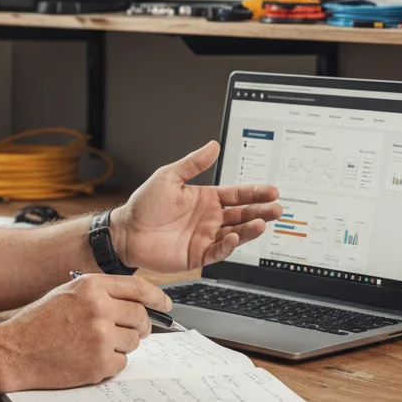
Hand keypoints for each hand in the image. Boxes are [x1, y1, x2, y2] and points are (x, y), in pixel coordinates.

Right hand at [0, 274, 170, 390]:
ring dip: (120, 346)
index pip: (137, 288)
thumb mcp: (67, 293)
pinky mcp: (99, 362)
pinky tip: (87, 359)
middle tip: (130, 332)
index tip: (165, 305)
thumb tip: (134, 302)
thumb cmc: (38, 323)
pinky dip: (110, 364)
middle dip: (139, 327)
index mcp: (91, 286)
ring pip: (133, 342)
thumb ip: (100, 293)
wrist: (14, 351)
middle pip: (140, 317)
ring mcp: (100, 336)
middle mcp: (99, 308)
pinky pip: (122, 363)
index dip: (156, 297)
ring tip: (93, 346)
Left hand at [112, 140, 280, 272]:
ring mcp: (205, 238)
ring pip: (235, 234)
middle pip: (242, 214)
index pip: (237, 195)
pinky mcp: (197, 255)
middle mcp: (210, 219)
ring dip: (250, 229)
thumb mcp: (169, 177)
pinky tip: (234, 236)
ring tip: (262, 223)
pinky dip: (228, 245)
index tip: (271, 191)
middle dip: (261, 211)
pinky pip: (217, 251)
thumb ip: (193, 164)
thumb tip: (213, 145)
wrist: (125, 232)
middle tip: (277, 208)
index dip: (255, 193)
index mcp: (206, 199)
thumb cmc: (144, 205)